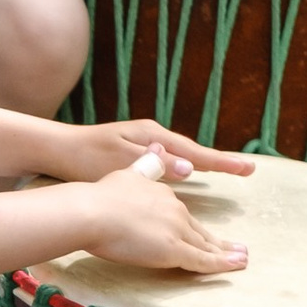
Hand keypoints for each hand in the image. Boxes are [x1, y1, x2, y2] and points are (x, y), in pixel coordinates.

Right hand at [34, 168, 245, 277]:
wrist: (92, 211)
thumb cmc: (100, 196)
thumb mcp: (126, 173)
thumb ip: (146, 166)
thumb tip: (159, 149)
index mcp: (162, 195)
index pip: (182, 215)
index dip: (193, 226)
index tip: (204, 234)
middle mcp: (174, 209)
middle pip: (199, 230)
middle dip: (219, 242)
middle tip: (238, 250)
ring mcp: (176, 229)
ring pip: (205, 245)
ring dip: (226, 254)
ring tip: (241, 260)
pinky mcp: (173, 249)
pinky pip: (202, 261)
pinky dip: (221, 264)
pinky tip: (236, 266)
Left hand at [64, 118, 255, 188]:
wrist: (59, 149)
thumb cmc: (86, 158)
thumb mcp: (121, 162)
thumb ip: (155, 165)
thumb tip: (189, 167)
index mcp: (153, 137)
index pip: (195, 152)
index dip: (221, 163)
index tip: (246, 168)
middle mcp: (153, 137)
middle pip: (193, 151)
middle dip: (220, 161)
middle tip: (247, 170)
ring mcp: (145, 142)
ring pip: (182, 154)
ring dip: (205, 161)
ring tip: (226, 168)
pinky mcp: (136, 151)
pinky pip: (170, 158)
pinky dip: (185, 163)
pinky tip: (188, 169)